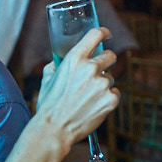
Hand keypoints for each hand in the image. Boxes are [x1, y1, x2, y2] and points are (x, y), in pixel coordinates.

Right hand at [33, 27, 118, 147]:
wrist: (54, 129)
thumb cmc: (49, 104)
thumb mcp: (47, 78)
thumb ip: (58, 64)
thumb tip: (63, 59)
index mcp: (74, 59)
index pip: (95, 35)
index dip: (103, 33)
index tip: (106, 35)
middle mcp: (90, 68)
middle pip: (110, 55)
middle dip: (105, 62)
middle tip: (96, 73)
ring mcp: (102, 84)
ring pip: (110, 77)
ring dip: (103, 84)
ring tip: (88, 97)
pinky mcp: (111, 100)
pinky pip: (114, 93)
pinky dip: (107, 98)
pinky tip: (93, 105)